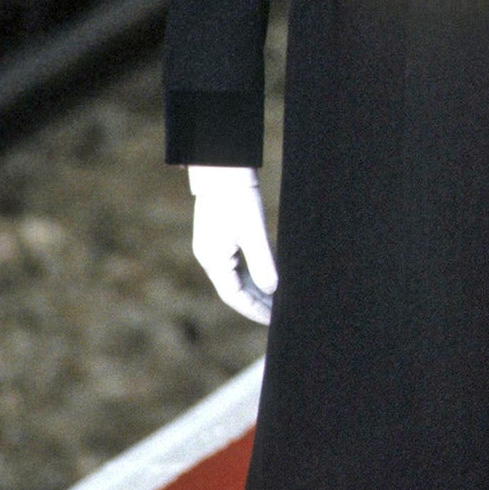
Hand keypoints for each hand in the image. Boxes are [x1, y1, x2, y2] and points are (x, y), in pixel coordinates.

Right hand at [188, 166, 276, 323]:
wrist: (221, 168)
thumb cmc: (237, 197)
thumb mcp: (254, 231)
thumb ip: (263, 262)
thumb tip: (272, 290)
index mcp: (214, 260)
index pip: (234, 297)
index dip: (254, 310)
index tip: (274, 321)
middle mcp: (210, 258)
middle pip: (234, 290)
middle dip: (256, 304)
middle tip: (279, 317)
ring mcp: (212, 248)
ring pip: (235, 278)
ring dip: (254, 290)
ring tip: (276, 303)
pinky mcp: (218, 239)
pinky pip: (235, 265)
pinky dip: (250, 275)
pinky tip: (266, 279)